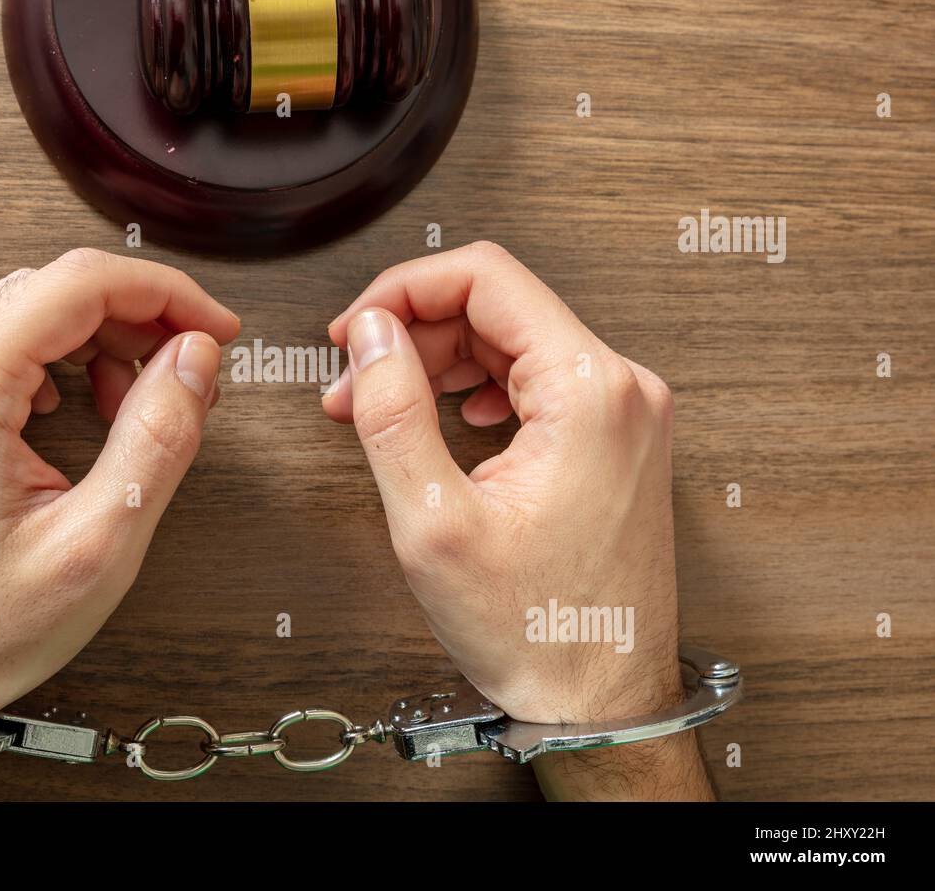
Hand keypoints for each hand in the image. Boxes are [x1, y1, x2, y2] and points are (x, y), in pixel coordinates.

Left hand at [0, 249, 237, 798]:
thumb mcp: (96, 546)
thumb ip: (157, 437)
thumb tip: (195, 357)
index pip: (80, 283)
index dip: (167, 294)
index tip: (218, 329)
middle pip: (50, 288)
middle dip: (136, 318)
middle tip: (191, 370)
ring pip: (20, 309)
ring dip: (92, 337)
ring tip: (130, 403)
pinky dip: (47, 356)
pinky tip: (73, 407)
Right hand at [323, 242, 707, 797]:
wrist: (601, 700)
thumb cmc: (538, 630)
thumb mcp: (434, 522)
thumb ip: (393, 411)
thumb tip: (372, 334)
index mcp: (588, 390)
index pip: (485, 276)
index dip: (401, 289)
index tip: (354, 329)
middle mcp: (620, 388)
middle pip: (496, 305)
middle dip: (411, 335)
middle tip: (353, 385)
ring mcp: (624, 413)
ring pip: (512, 340)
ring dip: (438, 363)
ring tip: (383, 407)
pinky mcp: (614, 439)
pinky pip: (536, 379)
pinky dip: (477, 387)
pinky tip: (447, 420)